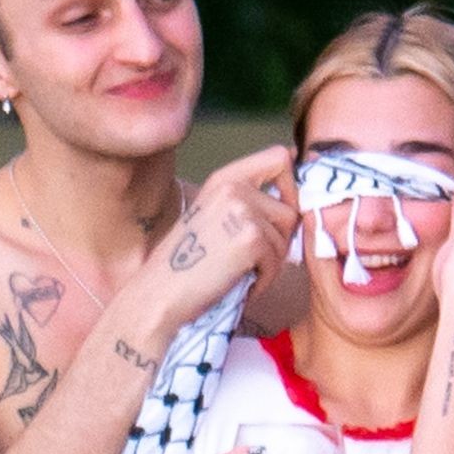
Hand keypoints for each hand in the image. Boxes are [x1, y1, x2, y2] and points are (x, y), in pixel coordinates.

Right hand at [152, 147, 298, 328]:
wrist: (159, 295)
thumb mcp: (214, 218)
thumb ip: (247, 202)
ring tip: (238, 273)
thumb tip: (294, 194)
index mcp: (224, 178)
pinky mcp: (250, 239)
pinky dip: (262, 281)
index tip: (280, 216)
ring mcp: (242, 210)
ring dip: (269, 264)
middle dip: (279, 240)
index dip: (292, 187)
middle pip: (290, 209)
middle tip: (251, 261)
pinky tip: (236, 284)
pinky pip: (277, 262)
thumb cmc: (185, 266)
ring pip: (286, 238)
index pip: (279, 158)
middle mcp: (233, 187)